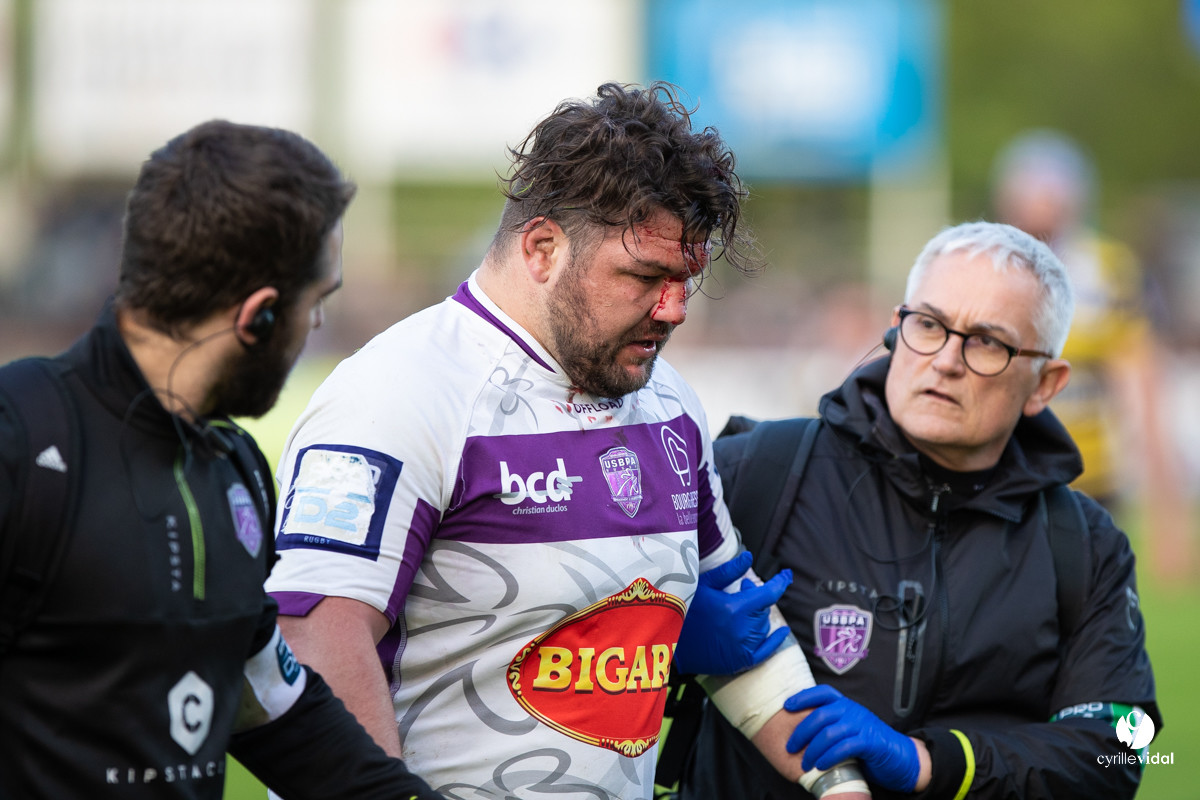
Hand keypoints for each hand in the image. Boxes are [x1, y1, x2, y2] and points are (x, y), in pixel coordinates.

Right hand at [672, 550, 791, 675]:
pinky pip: (767, 650)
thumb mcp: (703, 585)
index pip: (769, 593)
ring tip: (739, 611)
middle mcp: (743, 629)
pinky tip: (781, 632)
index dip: (780, 582)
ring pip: (763, 626)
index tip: (786, 575)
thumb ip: (729, 571)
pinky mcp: (741, 661)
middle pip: (764, 609)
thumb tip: (749, 557)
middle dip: (756, 598)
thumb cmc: (683, 609)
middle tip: (740, 590)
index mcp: (735, 608)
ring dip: (757, 616)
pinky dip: (774, 640)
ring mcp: (743, 647)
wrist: (668, 641)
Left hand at [785, 685, 918, 792]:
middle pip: (820, 715)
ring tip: (804, 763)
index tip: (786, 706)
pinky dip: (829, 757)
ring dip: (813, 750)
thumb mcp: (849, 728)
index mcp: (846, 704)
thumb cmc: (868, 743)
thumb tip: (801, 729)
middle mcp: (852, 711)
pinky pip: (844, 748)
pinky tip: (820, 766)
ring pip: (829, 733)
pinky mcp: (869, 742)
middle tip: (790, 747)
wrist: (901, 757)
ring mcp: (861, 725)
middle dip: (801, 732)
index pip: (822, 692)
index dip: (803, 696)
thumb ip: (831, 724)